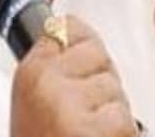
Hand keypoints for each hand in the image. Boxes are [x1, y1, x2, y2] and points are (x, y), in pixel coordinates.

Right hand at [11, 16, 138, 136]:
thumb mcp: (34, 104)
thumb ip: (56, 70)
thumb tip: (76, 32)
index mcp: (30, 73)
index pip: (67, 27)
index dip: (84, 46)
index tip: (82, 64)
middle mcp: (46, 83)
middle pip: (100, 57)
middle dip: (103, 87)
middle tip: (82, 119)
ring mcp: (68, 105)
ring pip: (116, 91)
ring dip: (112, 117)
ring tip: (86, 136)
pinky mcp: (93, 129)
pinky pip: (125, 119)